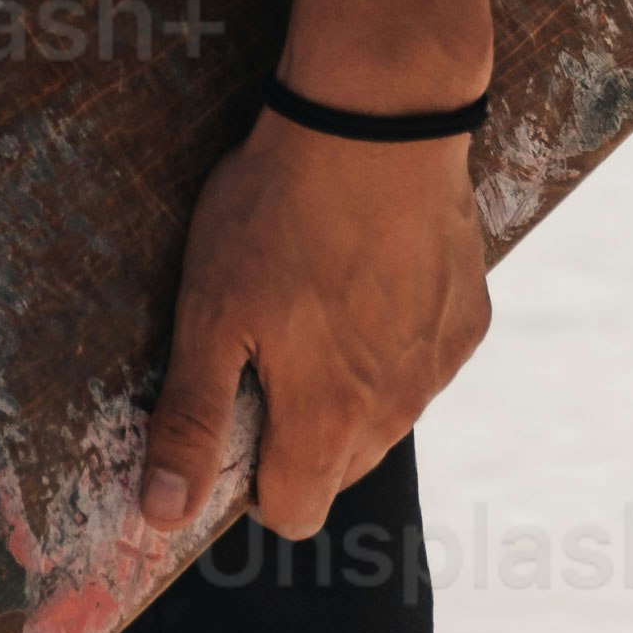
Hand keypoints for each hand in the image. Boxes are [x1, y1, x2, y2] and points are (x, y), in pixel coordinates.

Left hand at [140, 113, 492, 547]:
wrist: (377, 121)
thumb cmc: (279, 213)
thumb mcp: (211, 313)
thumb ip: (192, 421)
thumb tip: (163, 512)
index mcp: (330, 420)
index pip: (294, 511)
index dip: (252, 482)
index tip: (233, 418)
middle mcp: (397, 408)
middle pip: (340, 467)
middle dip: (298, 432)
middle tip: (265, 347)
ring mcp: (440, 363)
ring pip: (385, 414)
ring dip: (348, 386)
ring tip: (314, 299)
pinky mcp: (469, 317)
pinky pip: (423, 360)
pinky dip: (393, 339)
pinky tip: (366, 273)